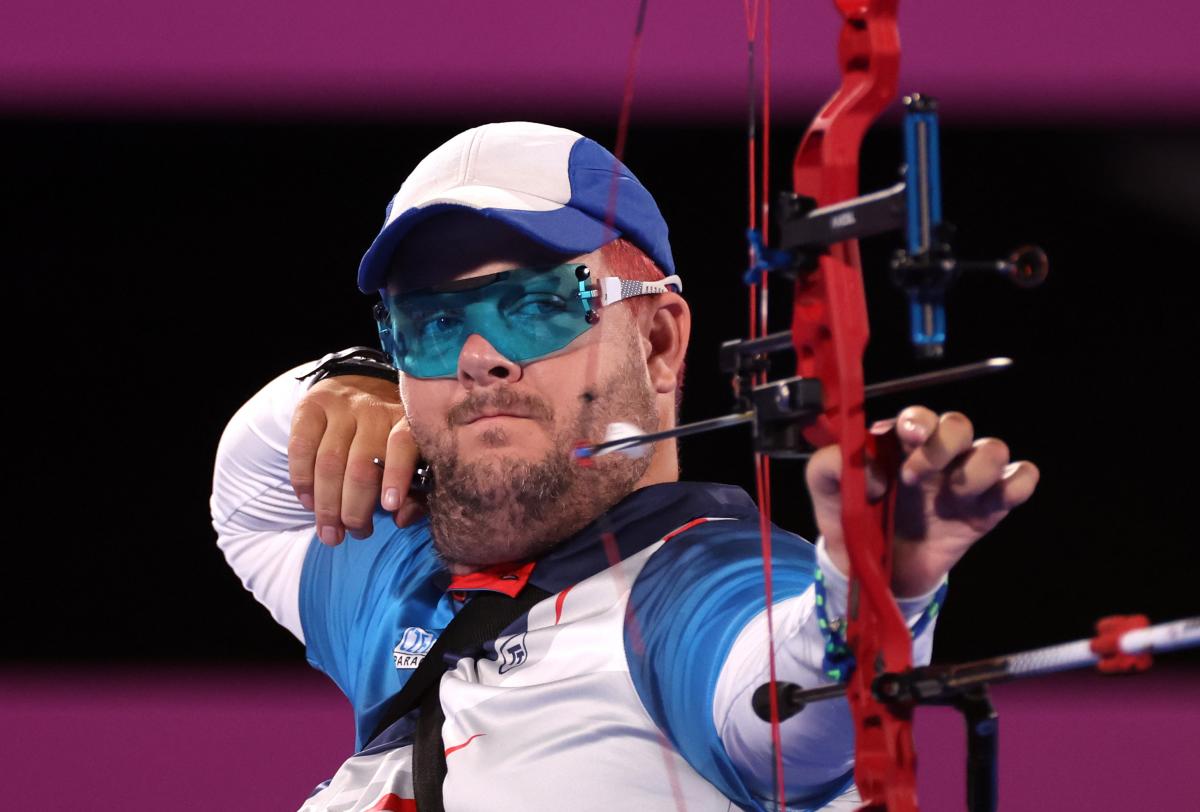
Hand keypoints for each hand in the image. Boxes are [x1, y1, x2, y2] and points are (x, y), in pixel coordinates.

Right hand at [288, 374, 424, 544]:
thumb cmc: (388, 440)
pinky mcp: (311, 406)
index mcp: (406, 421)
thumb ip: (415, 492)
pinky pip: (301, 448)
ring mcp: (341, 407)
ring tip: (330, 533)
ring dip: (327, 505)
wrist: (358, 389)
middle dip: (355, 509)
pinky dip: (302, 482)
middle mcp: (375, 410)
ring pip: (329, 462)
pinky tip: (309, 503)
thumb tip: (402, 518)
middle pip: (361, 465)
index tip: (390, 507)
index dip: (396, 476)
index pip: (403, 443)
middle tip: (355, 534)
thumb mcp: (410, 460)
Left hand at [806, 406, 1038, 596]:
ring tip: (951, 498)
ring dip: (977, 470)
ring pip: (995, 448)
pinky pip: (1021, 479)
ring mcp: (964, 480)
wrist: (872, 573)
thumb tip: (874, 469)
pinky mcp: (988, 508)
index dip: (918, 421)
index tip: (905, 437)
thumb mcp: (824, 491)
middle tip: (915, 477)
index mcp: (897, 443)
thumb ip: (828, 466)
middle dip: (942, 445)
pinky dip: (1017, 483)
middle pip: (959, 424)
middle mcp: (935, 455)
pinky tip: (991, 500)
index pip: (918, 415)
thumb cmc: (851, 520)